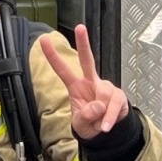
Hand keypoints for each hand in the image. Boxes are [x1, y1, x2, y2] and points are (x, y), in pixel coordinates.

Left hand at [41, 23, 130, 138]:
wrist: (108, 133)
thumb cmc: (90, 123)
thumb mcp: (80, 125)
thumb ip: (85, 116)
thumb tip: (98, 105)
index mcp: (75, 86)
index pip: (62, 70)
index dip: (53, 56)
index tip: (43, 40)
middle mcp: (90, 82)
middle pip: (87, 60)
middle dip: (84, 43)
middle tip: (80, 27)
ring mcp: (105, 87)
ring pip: (103, 93)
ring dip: (101, 113)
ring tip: (99, 122)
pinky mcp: (118, 95)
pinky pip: (114, 105)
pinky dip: (110, 118)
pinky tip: (106, 126)